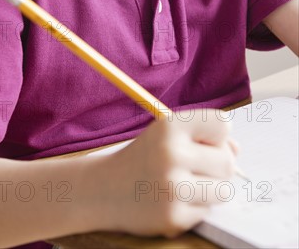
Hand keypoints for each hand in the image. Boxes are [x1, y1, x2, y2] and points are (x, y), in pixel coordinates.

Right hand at [95, 109, 237, 237]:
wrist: (104, 189)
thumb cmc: (145, 156)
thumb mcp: (168, 134)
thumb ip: (205, 136)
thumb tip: (238, 151)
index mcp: (170, 126)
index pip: (223, 125)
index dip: (217, 136)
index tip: (201, 140)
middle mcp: (171, 153)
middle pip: (227, 161)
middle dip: (216, 165)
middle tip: (191, 166)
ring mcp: (172, 188)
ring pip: (223, 190)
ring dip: (210, 189)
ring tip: (183, 184)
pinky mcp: (174, 217)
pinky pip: (207, 211)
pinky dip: (195, 207)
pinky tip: (172, 200)